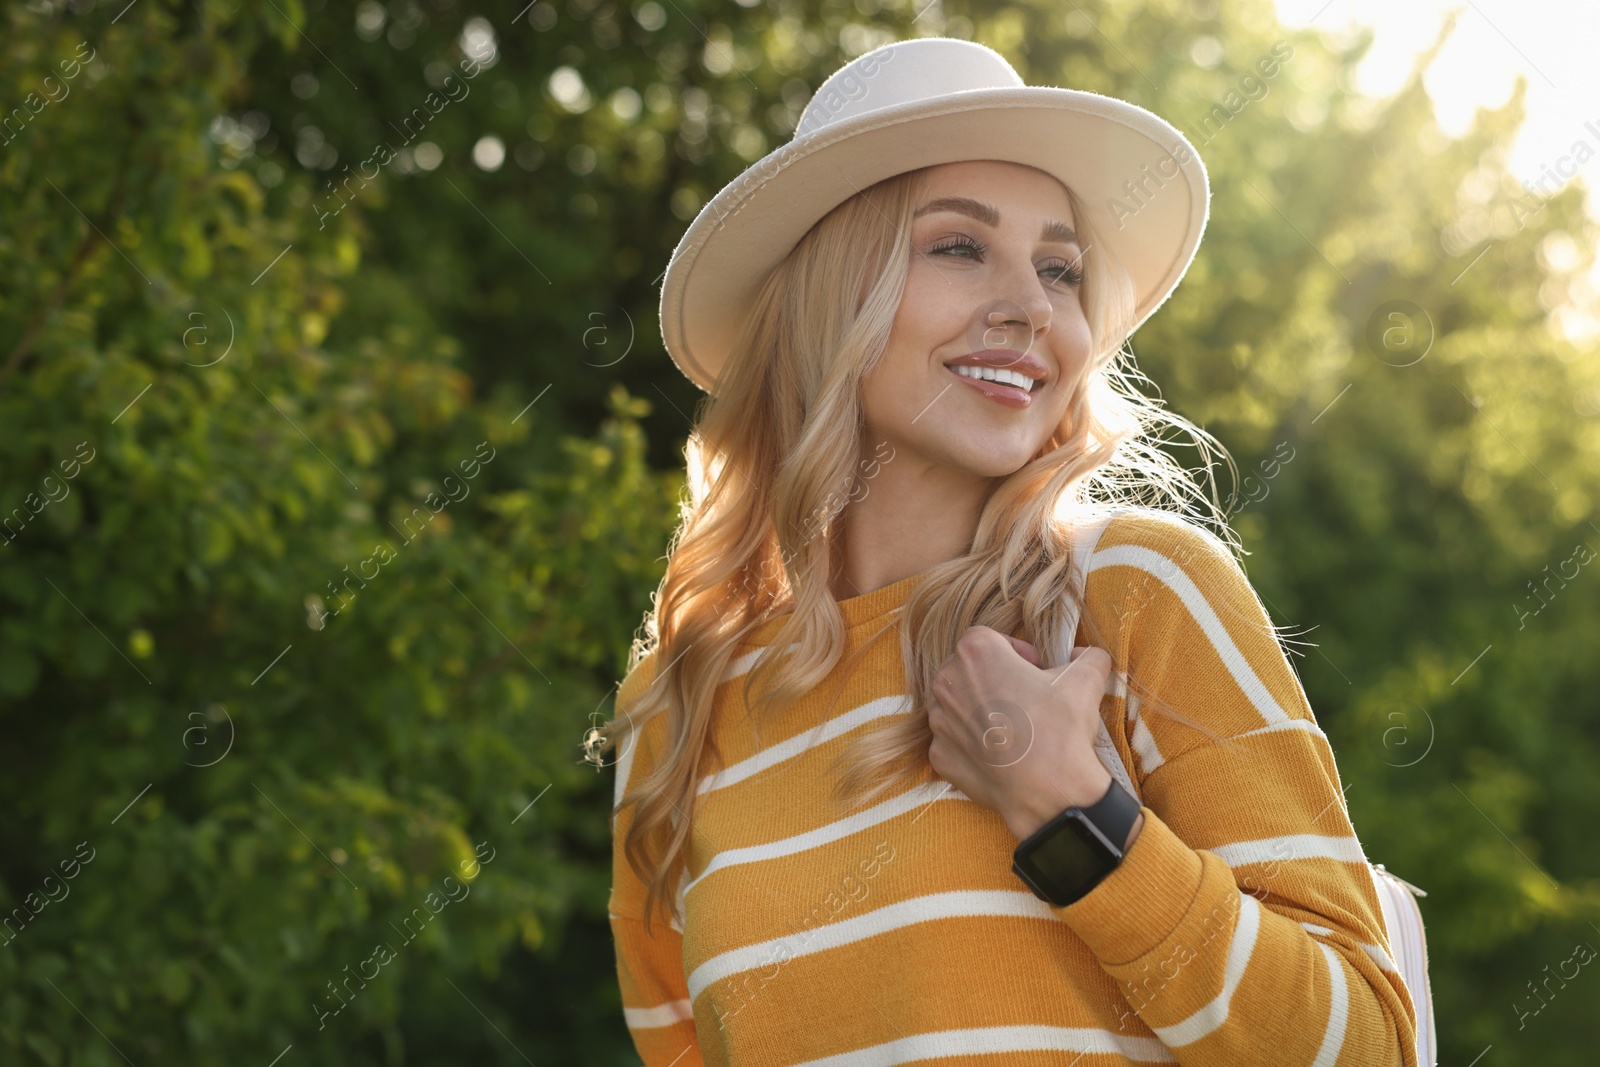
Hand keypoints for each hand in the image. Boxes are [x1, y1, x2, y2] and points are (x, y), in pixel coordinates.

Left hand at [926, 626, 1119, 841]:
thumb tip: (1083, 655)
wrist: (1048, 789)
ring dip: (980, 710)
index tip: (1035, 669)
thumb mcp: (1086, 679)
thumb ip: (1087, 656)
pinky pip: (953, 741)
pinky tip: (999, 753)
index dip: (1015, 651)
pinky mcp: (939, 755)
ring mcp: (939, 721)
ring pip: (957, 705)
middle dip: (995, 678)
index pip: (989, 638)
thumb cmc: (1060, 728)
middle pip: (968, 669)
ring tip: (1012, 726)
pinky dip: (972, 744)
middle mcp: (947, 682)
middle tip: (1025, 697)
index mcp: (975, 653)